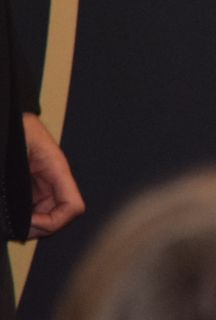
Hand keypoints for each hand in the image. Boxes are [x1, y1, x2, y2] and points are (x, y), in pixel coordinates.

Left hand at [21, 113, 82, 236]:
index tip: (28, 223)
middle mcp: (55, 180)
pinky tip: (12, 219)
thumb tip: (19, 208)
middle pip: (61, 217)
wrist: (10, 118)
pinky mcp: (33, 187)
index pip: (72, 207)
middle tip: (15, 230)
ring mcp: (45, 184)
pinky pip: (37, 210)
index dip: (53, 223)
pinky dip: (26, 220)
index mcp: (56, 170)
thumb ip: (18, 178)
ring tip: (12, 227)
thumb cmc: (16, 129)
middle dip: (40, 229)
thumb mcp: (16, 153)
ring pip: (50, 217)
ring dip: (33, 227)